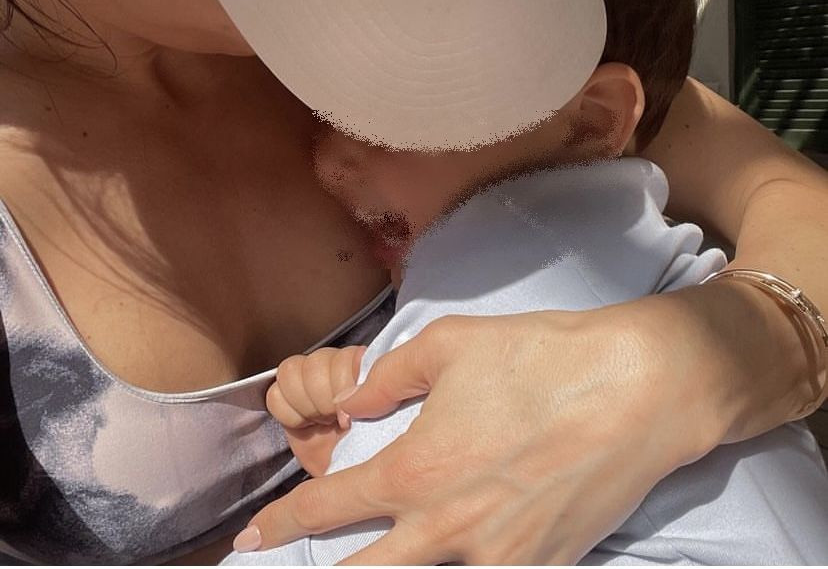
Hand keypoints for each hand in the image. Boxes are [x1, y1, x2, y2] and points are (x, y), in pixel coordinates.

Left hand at [246, 295, 728, 563]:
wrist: (637, 389)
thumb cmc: (538, 356)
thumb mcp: (448, 344)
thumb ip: (386, 378)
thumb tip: (351, 404)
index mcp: (416, 472)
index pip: (327, 508)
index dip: (282, 524)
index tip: (251, 539)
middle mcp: (447, 530)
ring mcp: (498, 560)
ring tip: (383, 556)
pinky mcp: (543, 567)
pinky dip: (462, 568)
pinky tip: (457, 550)